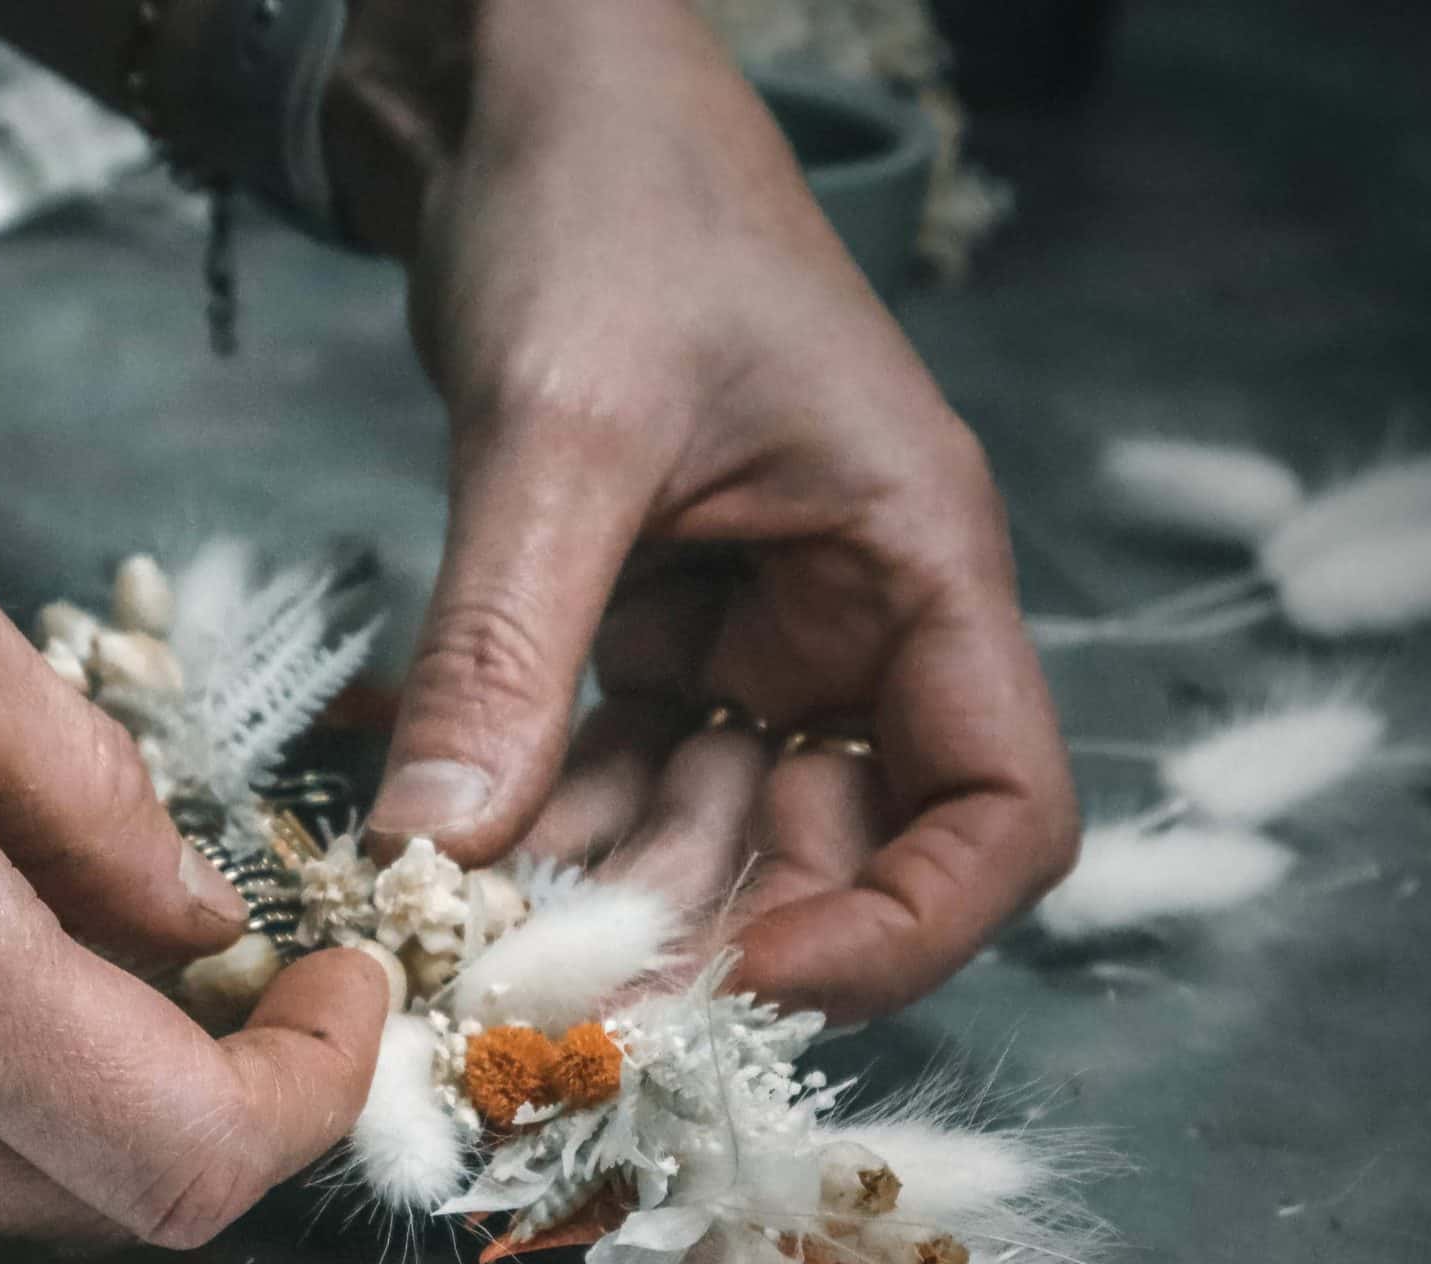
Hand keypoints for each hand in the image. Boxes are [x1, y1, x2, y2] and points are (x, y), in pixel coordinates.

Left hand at [328, 0, 1076, 1023]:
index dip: (902, 932)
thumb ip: (509, 643)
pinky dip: (540, 816)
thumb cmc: (606, 202)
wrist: (526, 97)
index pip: (997, 813)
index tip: (751, 978)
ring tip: (471, 941)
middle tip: (543, 999)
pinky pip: (613, 761)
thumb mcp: (561, 429)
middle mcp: (853, 617)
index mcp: (915, 563)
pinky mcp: (651, 619)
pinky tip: (449, 854)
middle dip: (698, 928)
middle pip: (828, 847)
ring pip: (703, 821)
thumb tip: (433, 849)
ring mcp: (751, 625)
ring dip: (597, 889)